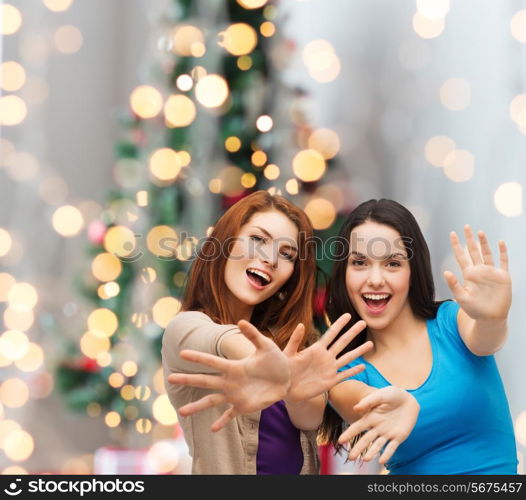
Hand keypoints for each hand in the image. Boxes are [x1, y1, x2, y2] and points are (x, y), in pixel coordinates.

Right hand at [167, 319, 289, 431]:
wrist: (287, 377)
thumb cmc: (275, 360)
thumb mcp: (266, 346)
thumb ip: (253, 334)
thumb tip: (240, 321)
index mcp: (234, 367)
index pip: (212, 362)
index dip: (198, 357)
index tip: (183, 353)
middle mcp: (230, 381)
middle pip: (205, 381)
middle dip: (188, 379)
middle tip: (170, 378)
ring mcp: (235, 395)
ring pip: (212, 401)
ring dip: (198, 406)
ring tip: (182, 412)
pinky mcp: (244, 407)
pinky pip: (230, 415)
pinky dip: (222, 422)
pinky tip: (213, 429)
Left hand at [283, 313, 372, 402]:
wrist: (285, 388)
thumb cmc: (284, 369)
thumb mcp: (288, 353)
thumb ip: (295, 340)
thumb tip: (301, 324)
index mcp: (316, 349)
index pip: (330, 334)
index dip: (339, 324)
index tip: (348, 315)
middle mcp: (325, 357)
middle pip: (342, 342)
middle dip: (353, 332)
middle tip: (363, 323)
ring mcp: (329, 369)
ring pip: (347, 358)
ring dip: (358, 351)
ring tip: (370, 344)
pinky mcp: (330, 381)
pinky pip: (344, 375)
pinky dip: (353, 371)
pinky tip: (363, 366)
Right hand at [338, 386, 419, 464]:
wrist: (408, 399)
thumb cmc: (392, 394)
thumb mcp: (380, 395)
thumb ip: (368, 402)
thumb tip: (356, 409)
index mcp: (370, 417)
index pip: (357, 427)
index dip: (349, 434)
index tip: (340, 441)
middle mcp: (377, 427)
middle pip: (366, 440)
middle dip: (358, 448)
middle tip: (351, 458)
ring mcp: (388, 433)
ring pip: (378, 445)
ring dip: (372, 452)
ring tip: (365, 459)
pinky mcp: (399, 437)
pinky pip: (392, 447)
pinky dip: (387, 454)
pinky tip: (382, 461)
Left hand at [444, 225, 510, 320]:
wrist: (491, 318)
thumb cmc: (475, 310)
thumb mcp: (462, 298)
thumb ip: (454, 285)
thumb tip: (446, 272)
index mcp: (468, 274)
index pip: (461, 256)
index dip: (456, 245)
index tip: (452, 234)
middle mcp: (479, 271)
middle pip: (473, 251)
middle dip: (469, 239)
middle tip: (465, 226)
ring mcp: (491, 272)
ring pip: (487, 253)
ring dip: (484, 243)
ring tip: (480, 232)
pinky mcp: (503, 277)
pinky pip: (503, 262)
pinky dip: (502, 252)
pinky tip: (500, 243)